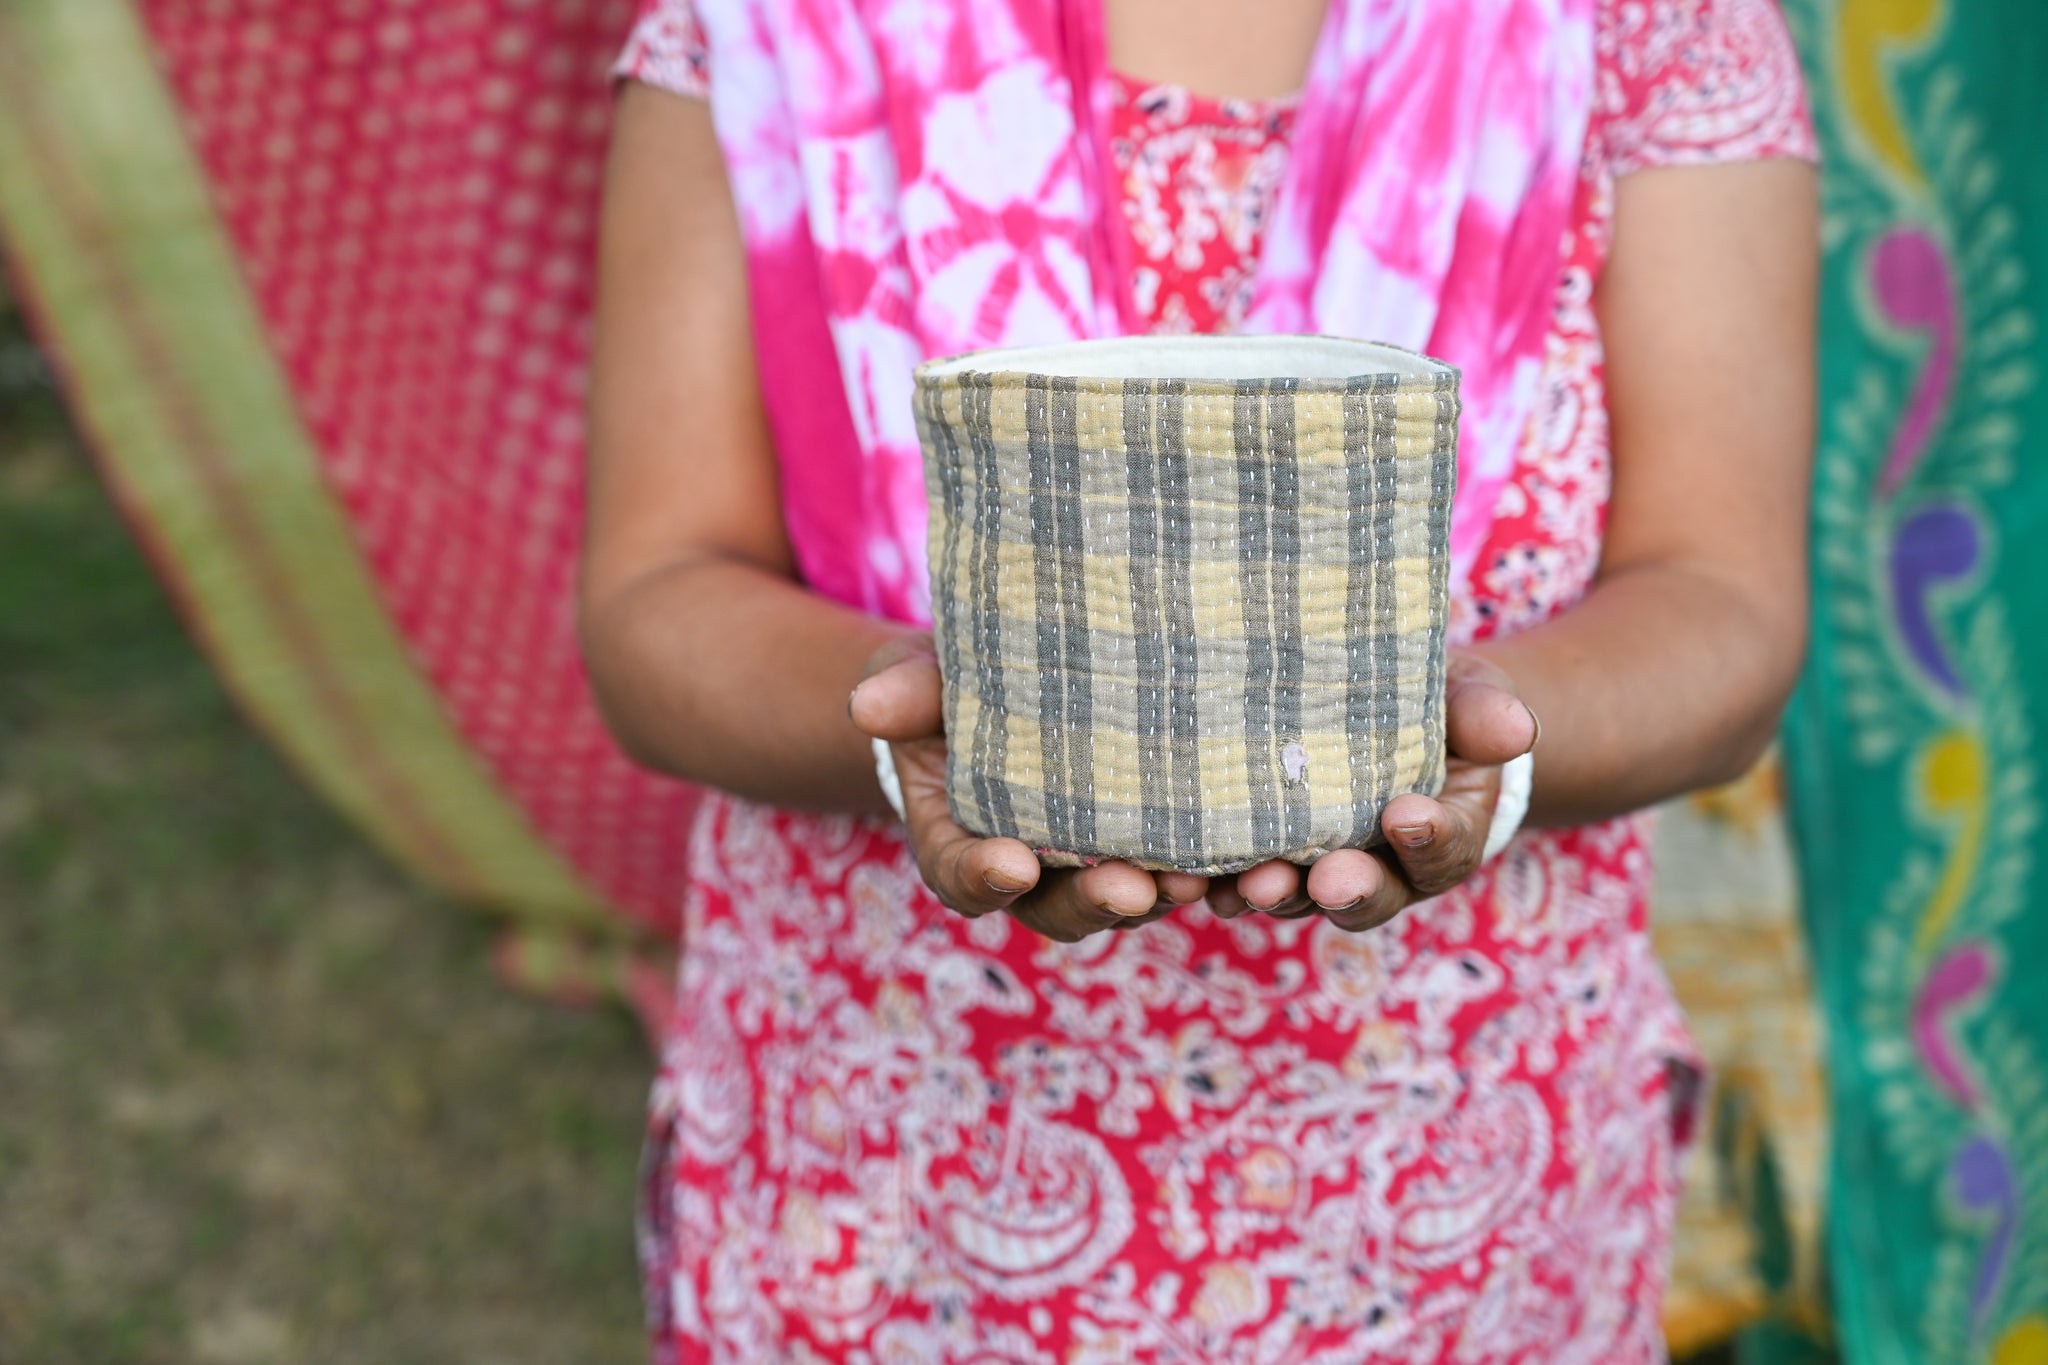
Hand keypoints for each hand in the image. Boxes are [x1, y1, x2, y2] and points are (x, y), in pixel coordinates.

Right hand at [848, 638, 1209, 941]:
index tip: (1009, 864)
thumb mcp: (922, 679)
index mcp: (962, 842)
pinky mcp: (1161, 843)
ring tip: (1200, 878)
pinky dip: (1221, 873)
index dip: (983, 877)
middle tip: (1131, 886)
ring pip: (1133, 899)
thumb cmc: (957, 686)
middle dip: (1096, 902)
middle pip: (1061, 907)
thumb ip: (903, 692)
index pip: (963, 876)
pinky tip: (1257, 860)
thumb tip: (866, 705)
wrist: (1022, 681)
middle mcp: (1034, 871)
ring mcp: (1100, 862)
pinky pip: (1191, 870)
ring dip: (1167, 896)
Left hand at [1206, 652, 1537, 932]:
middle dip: (1348, 889)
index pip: (1446, 848)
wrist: (1373, 706)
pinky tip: (1190, 880)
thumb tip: (1516, 729)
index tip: (1405, 816)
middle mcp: (1385, 867)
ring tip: (1250, 884)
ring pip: (1300, 897)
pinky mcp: (1262, 858)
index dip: (1429, 839)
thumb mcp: (1469, 693)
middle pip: (1370, 895)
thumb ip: (1485, 713)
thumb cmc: (1432, 702)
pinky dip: (1217, 885)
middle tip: (1327, 879)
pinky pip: (1240, 883)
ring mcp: (1319, 869)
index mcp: (1445, 832)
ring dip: (1274, 894)